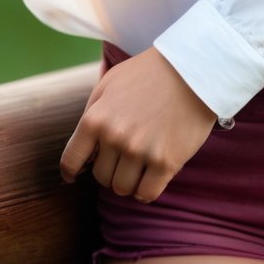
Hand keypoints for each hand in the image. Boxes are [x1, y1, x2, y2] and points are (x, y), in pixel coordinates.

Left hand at [59, 46, 218, 202]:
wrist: (192, 69)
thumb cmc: (149, 73)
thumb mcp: (110, 82)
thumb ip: (92, 112)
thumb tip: (83, 149)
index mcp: (96, 118)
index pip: (71, 160)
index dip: (70, 172)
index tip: (73, 176)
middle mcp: (115, 138)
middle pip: (101, 177)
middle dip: (109, 170)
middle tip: (123, 158)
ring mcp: (141, 151)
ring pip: (122, 188)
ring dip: (128, 181)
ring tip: (139, 165)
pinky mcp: (166, 162)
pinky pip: (146, 194)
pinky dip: (146, 190)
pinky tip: (151, 177)